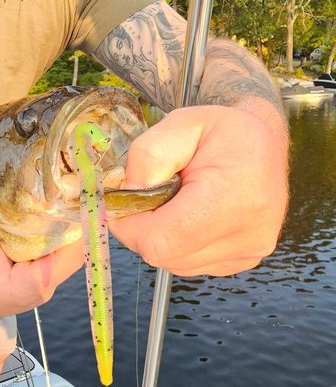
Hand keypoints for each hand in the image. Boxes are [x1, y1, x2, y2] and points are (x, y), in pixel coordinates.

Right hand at [0, 177, 83, 323]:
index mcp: (31, 284)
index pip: (71, 253)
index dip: (77, 225)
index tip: (75, 195)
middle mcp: (43, 288)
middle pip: (73, 251)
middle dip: (72, 220)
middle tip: (69, 187)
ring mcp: (42, 286)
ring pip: (66, 253)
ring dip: (64, 226)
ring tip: (64, 194)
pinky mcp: (36, 280)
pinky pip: (54, 255)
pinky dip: (53, 235)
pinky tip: (49, 211)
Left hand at [109, 101, 288, 276]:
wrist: (264, 143)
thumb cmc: (222, 131)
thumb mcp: (180, 123)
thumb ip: (148, 155)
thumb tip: (128, 193)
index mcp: (235, 196)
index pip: (162, 239)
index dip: (129, 223)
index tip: (123, 197)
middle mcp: (249, 234)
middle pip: (165, 255)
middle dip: (141, 227)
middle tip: (147, 194)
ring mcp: (248, 253)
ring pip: (174, 263)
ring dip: (159, 236)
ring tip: (172, 200)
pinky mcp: (243, 261)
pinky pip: (189, 264)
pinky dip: (177, 243)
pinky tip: (187, 215)